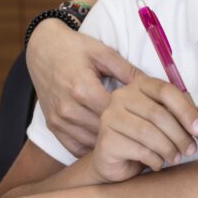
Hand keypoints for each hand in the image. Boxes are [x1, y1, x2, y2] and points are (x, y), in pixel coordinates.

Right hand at [26, 19, 139, 155]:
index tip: (152, 122)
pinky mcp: (52, 126)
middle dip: (126, 134)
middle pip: (105, 131)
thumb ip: (128, 71)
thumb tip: (154, 86)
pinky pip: (75, 148)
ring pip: (91, 143)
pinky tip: (108, 143)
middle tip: (147, 136)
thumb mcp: (103, 53)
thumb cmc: (75, 48)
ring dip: (110, 143)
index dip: (136, 119)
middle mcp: (68, 108)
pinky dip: (92, 148)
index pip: (116, 114)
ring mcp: (58, 120)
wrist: (42, 49)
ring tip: (131, 141)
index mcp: (82, 88)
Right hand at [92, 75, 197, 182]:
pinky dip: (154, 159)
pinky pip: (138, 149)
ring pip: (148, 132)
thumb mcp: (174, 126)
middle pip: (158, 113)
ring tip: (176, 157)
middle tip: (191, 149)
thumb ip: (193, 117)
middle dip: (180, 134)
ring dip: (169, 148)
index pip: (166, 91)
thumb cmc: (148, 139)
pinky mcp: (105, 140)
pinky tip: (158, 163)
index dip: (187, 110)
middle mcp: (121, 97)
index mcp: (140, 85)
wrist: (118, 163)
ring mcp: (110, 117)